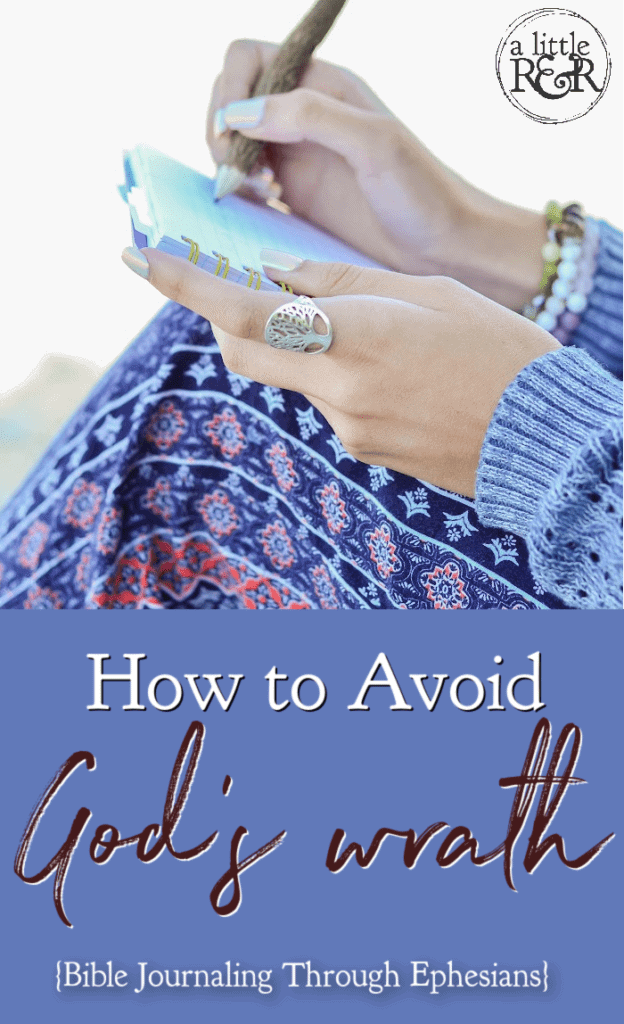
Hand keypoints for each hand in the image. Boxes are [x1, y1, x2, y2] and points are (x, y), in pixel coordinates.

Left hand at [123, 247, 558, 496]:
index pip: (243, 313)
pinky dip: (337, 375)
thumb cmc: (497, 351)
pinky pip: (327, 403)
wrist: (540, 436)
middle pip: (242, 353)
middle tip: (256, 285)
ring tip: (378, 332)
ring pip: (291, 377)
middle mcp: (337, 391)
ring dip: (304, 346)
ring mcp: (346, 429)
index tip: (139, 256)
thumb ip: (341, 282)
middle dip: (231, 317)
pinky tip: (394, 370)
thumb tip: (277, 271)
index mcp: (354, 338)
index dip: (183, 285)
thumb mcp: (424, 293)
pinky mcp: (362, 450)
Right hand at [207, 40, 545, 309]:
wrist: (444, 247)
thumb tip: (241, 114)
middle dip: (221, 131)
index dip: (230, 91)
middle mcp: (304, 116)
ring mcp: (296, 156)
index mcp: (323, 85)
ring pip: (234, 143)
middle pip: (232, 100)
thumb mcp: (373, 143)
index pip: (249, 60)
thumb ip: (309, 116)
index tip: (232, 135)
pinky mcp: (295, 197)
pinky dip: (241, 192)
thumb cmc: (422, 192)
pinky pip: (248, 184)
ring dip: (229, 164)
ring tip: (260, 192)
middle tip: (239, 173)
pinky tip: (267, 207)